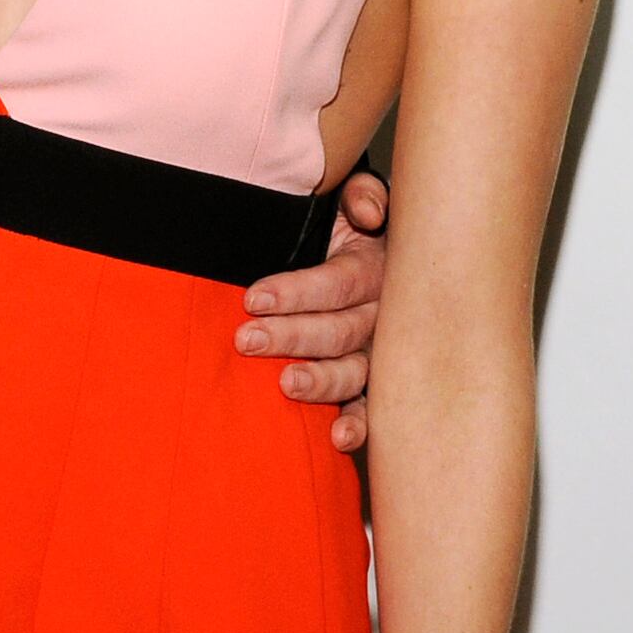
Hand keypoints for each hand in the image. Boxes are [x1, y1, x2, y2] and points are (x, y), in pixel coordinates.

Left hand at [239, 169, 388, 450]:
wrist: (362, 253)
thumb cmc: (344, 229)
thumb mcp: (349, 203)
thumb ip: (361, 195)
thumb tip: (368, 210)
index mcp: (376, 267)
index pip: (339, 283)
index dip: (298, 292)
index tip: (253, 299)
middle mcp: (384, 314)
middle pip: (343, 330)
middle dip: (293, 336)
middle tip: (248, 339)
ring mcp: (381, 354)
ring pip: (357, 371)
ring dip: (323, 381)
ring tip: (286, 385)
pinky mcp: (373, 385)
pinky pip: (371, 407)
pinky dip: (359, 425)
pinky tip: (338, 437)